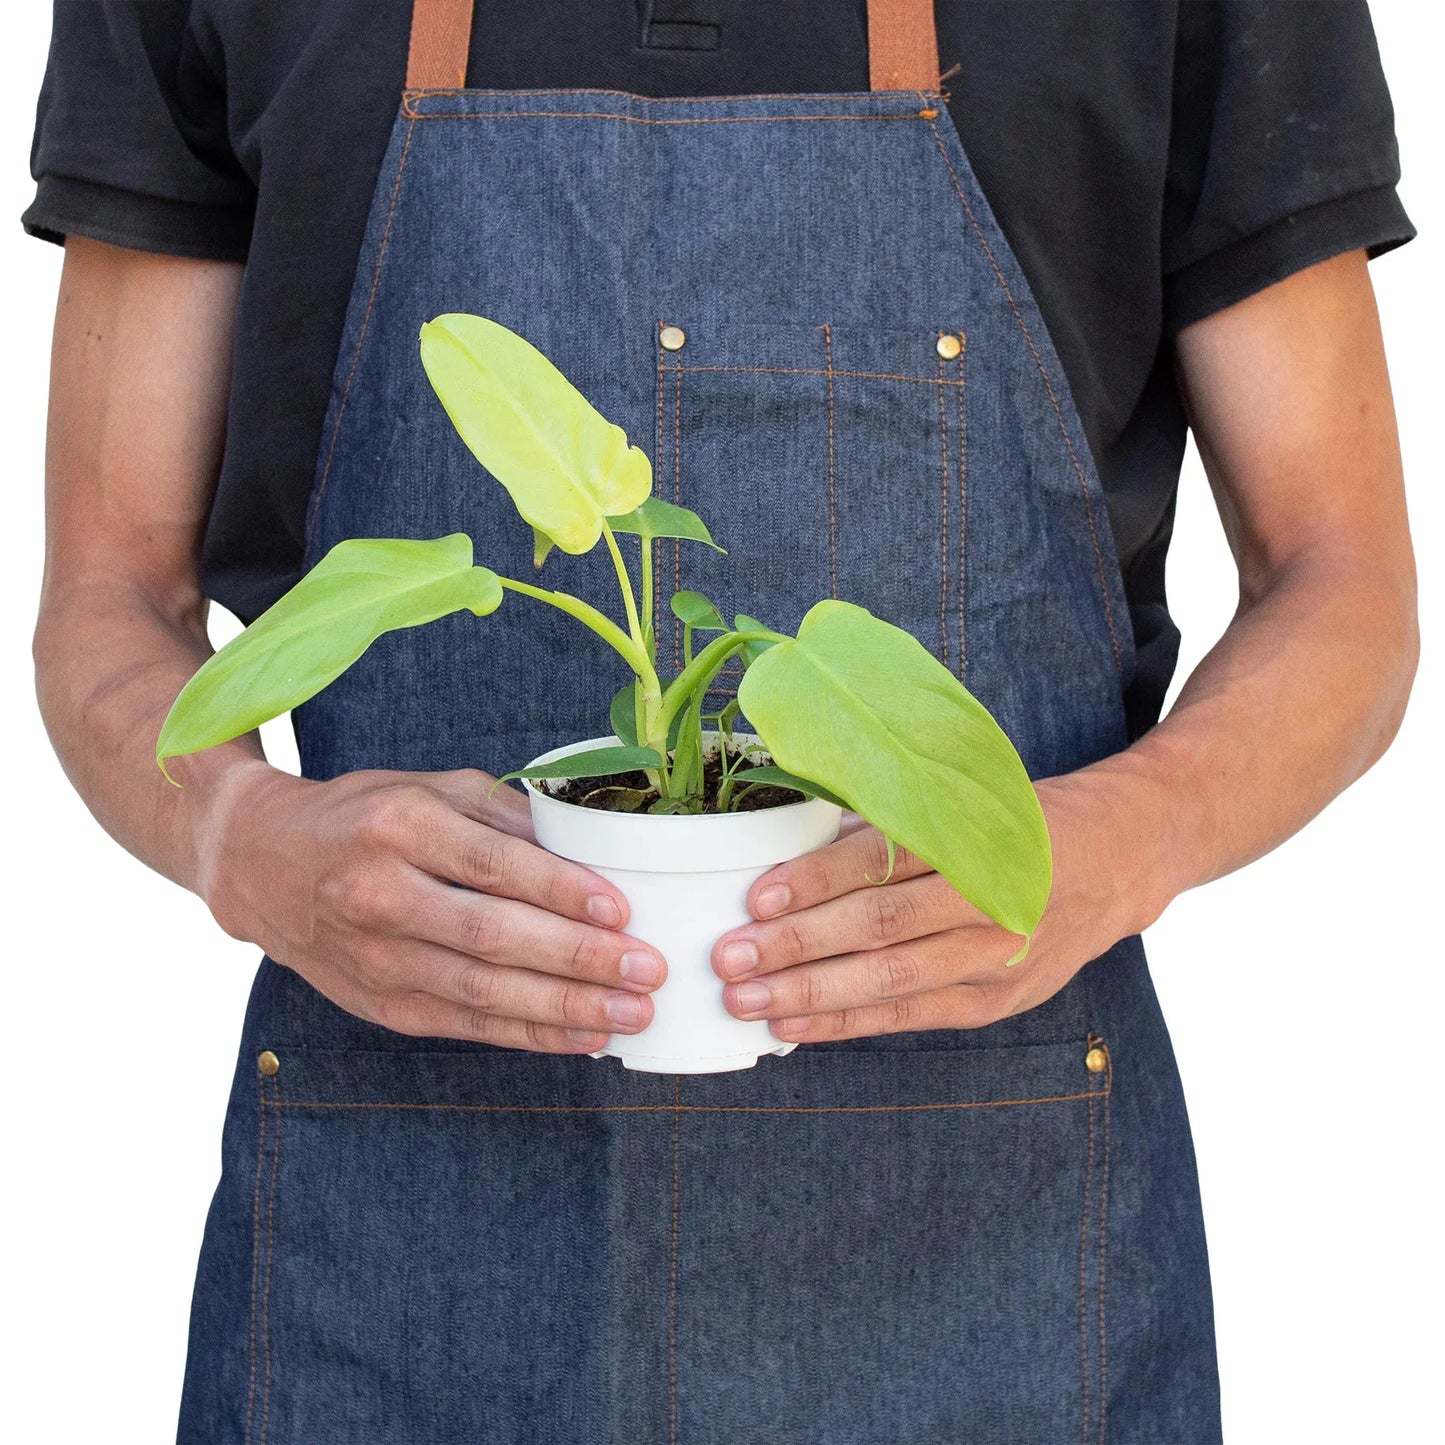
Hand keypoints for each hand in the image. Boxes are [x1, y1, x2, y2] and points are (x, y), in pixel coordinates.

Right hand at [194, 760, 666, 1052]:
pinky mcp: (381, 1004)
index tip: (621, 909)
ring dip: (565, 1009)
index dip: (560, 891)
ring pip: (482, 992)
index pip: (492, 866)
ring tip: (631, 1014)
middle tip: (647, 970)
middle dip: (578, 959)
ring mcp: (376, 958)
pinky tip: (584, 1036)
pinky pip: (466, 1024)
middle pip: (491, 937)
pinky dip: (530, 1035)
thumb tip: (590, 847)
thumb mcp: (431, 788)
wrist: (264, 865)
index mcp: (399, 828)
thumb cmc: (366, 817)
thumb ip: (507, 814)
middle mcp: (381, 894)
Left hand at [710, 777, 1150, 1041]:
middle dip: (797, 946)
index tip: (755, 896)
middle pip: (881, 928)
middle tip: (730, 958)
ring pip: (892, 981)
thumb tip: (796, 838)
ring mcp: (999, 957)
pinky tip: (797, 1027)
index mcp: (978, 837)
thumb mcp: (966, 798)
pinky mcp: (997, 1000)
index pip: (885, 862)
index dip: (816, 881)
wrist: (1121, 858)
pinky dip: (850, 1023)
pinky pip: (911, 1016)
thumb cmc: (1023, 819)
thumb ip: (889, 822)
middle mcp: (992, 900)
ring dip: (812, 994)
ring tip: (747, 1001)